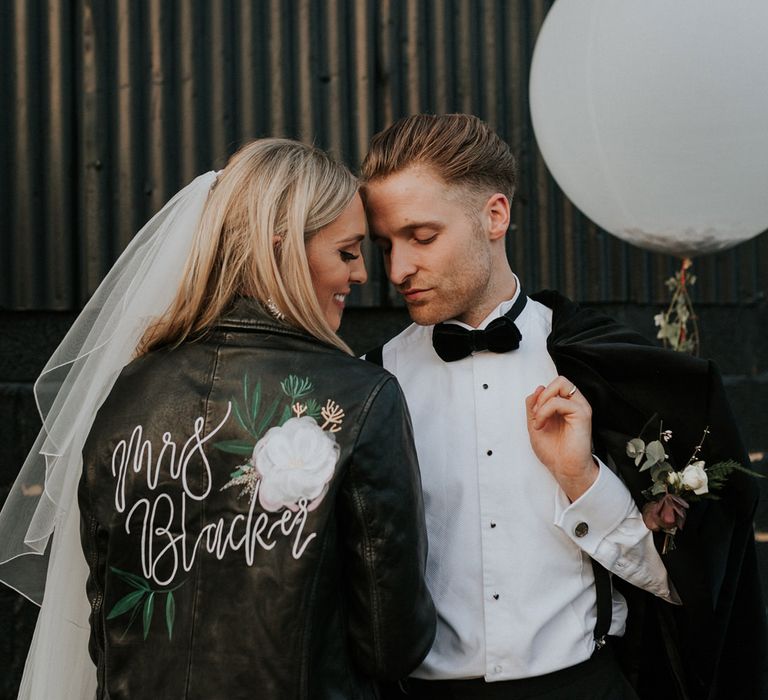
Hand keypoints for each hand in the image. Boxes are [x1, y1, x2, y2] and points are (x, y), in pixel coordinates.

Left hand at [525, 376, 597, 500]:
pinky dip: (544, 411)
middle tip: (536, 414)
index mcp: (565, 405)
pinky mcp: (582, 414)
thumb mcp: (535, 423)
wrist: (564, 469)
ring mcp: (580, 407)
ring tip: (538, 420)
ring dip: (542, 402)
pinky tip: (541, 424)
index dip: (539, 395)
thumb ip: (534, 405)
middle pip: (559, 380)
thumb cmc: (553, 451)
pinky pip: (559, 401)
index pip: (552, 386)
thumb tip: (538, 388)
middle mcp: (574, 404)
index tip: (533, 414)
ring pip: (560, 384)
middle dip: (542, 395)